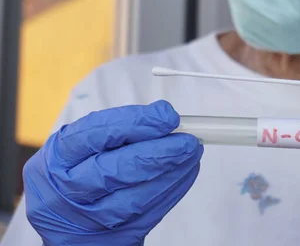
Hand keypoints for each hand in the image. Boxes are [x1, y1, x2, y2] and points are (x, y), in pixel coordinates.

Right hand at [23, 101, 202, 245]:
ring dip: (171, 173)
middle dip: (159, 153)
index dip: (136, 123)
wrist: (67, 219)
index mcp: (57, 157)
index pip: (96, 134)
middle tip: (188, 141)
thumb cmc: (78, 171)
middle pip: (115, 171)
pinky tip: (185, 173)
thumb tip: (164, 115)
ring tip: (192, 154)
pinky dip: (171, 191)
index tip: (168, 116)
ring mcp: (87, 219)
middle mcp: (67, 190)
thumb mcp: (81, 146)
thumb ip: (118, 130)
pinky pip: (148, 215)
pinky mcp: (111, 238)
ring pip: (135, 198)